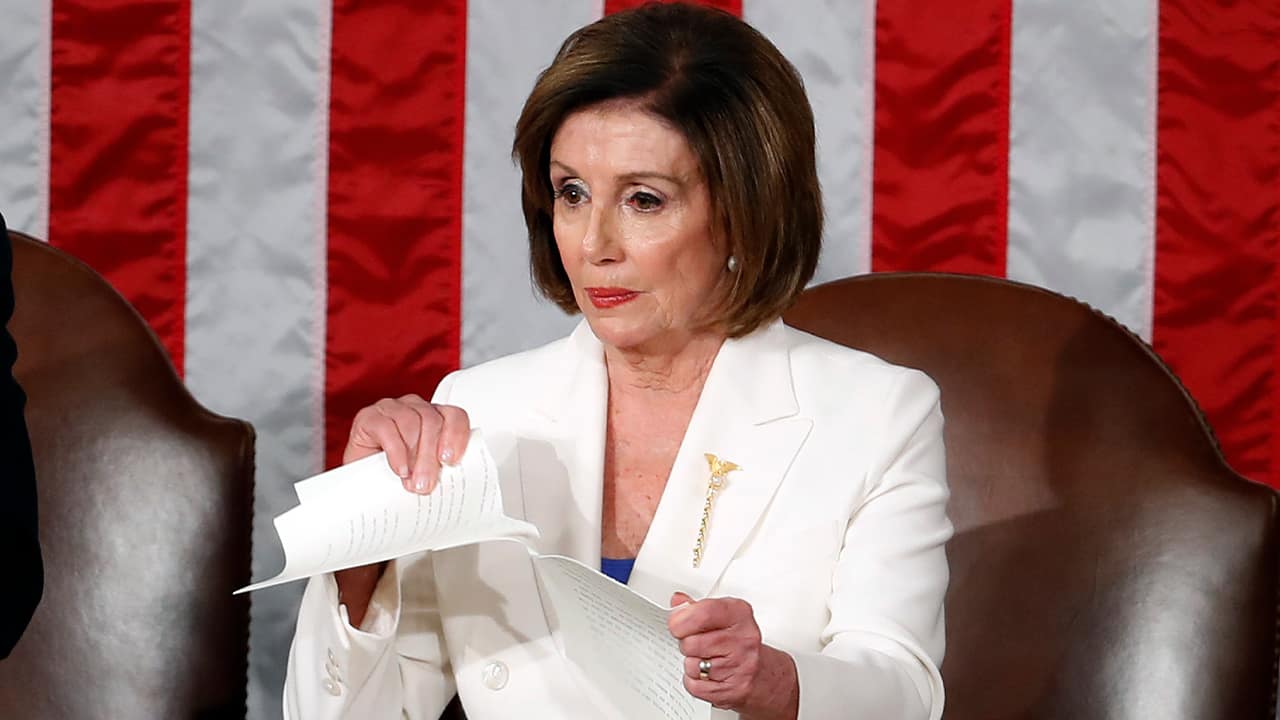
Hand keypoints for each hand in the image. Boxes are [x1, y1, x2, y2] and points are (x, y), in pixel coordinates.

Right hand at [344, 394, 469, 493]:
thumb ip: (440, 467)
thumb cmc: (395, 476)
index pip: (454, 416)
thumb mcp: (424, 471)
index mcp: (435, 417)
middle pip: (432, 421)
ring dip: (414, 455)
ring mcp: (391, 408)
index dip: (456, 435)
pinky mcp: (369, 416)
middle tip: (426, 483)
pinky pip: (387, 428)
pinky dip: (395, 452)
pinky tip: (399, 469)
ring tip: (411, 480)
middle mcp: (415, 408)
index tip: (451, 460)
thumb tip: (452, 477)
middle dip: (430, 456)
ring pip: (412, 423)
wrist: (360, 485)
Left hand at [668, 592, 799, 719]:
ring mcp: (740, 666)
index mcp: (740, 615)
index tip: (676, 622)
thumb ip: (698, 608)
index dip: (681, 619)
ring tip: (707, 659)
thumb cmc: (739, 643)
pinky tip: (709, 675)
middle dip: (686, 643)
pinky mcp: (732, 690)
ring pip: (692, 665)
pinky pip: (694, 685)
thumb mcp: (724, 617)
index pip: (704, 613)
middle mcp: (743, 640)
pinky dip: (695, 682)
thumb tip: (677, 602)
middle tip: (697, 643)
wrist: (762, 674)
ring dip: (692, 664)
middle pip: (692, 642)